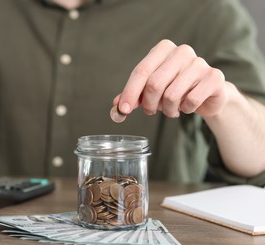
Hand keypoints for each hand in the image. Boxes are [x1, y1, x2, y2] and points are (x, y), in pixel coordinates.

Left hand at [113, 39, 227, 118]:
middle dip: (149, 104)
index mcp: (163, 49)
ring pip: (171, 95)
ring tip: (171, 109)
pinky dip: (185, 110)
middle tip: (150, 111)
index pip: (141, 71)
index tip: (123, 110)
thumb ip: (133, 96)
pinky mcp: (214, 77)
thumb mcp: (150, 91)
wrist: (207, 94)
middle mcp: (181, 51)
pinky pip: (191, 101)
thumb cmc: (175, 89)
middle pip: (154, 84)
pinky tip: (187, 106)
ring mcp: (199, 63)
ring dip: (167, 110)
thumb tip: (116, 107)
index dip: (130, 93)